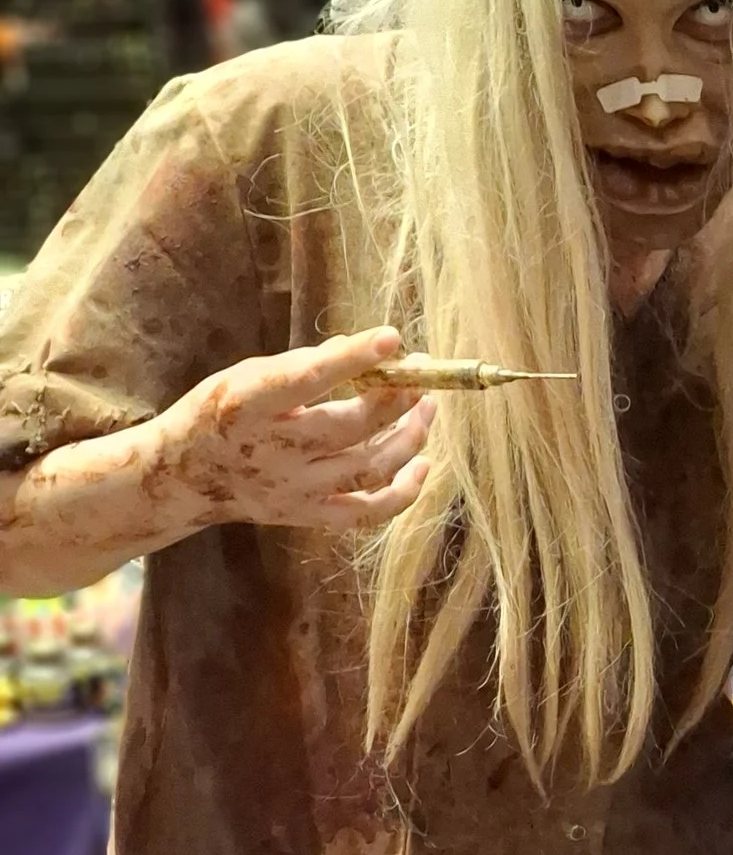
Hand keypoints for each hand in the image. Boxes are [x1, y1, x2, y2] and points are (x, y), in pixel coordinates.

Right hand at [152, 329, 432, 534]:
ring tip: (426, 408)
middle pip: (351, 427)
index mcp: (248, 405)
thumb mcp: (243, 375)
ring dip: (409, 438)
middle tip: (421, 373)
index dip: (352, 359)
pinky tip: (423, 464)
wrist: (184, 477)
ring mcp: (294, 490)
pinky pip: (367, 512)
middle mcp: (273, 452)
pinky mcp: (308, 515)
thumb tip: (360, 350)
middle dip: (395, 397)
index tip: (391, 338)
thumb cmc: (220, 413)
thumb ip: (301, 365)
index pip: (306, 379)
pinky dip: (403, 492)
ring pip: (369, 468)